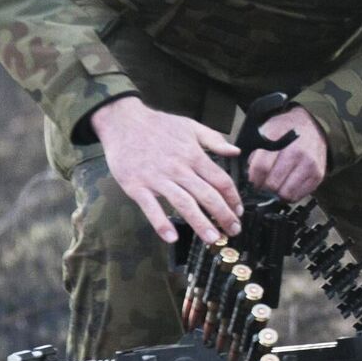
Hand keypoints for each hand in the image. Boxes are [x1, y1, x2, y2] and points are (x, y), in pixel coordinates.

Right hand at [89, 96, 242, 244]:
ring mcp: (157, 179)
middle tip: (233, 231)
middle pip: (207, 196)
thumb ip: (214, 139)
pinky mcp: (137, 186)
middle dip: (223, 215)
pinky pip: (151, 208)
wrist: (123, 122)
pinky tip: (171, 237)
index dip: (233, 197)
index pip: (220, 180)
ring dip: (200, 224)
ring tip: (212, 238)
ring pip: (184, 204)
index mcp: (193, 155)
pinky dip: (161, 223)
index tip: (238, 210)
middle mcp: (178, 169)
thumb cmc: (157, 125)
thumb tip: (235, 151)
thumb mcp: (190, 126)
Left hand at [244, 106, 328, 202]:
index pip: (261, 168)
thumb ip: (254, 153)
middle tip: (262, 186)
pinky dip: (290, 195)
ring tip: (275, 186)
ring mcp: (309, 165)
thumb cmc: (285, 130)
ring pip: (286, 194)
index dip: (253, 180)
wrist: (311, 125)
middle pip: (273, 184)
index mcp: (280, 140)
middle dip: (264, 188)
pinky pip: (298, 196)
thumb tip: (248, 176)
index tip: (252, 182)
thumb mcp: (265, 131)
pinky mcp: (318, 175)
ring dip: (277, 194)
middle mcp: (297, 152)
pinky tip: (287, 186)